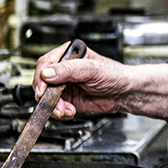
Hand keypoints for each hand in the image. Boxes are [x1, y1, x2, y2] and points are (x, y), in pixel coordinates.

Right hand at [33, 41, 167, 119]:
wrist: (126, 93)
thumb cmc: (115, 75)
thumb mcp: (91, 69)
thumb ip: (68, 70)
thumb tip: (47, 73)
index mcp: (70, 54)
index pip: (46, 63)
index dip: (41, 76)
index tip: (43, 89)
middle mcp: (65, 69)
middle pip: (42, 81)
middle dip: (47, 95)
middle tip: (53, 103)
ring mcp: (65, 85)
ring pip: (47, 97)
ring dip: (54, 106)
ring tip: (66, 109)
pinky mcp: (68, 99)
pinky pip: (55, 107)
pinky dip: (60, 112)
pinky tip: (70, 111)